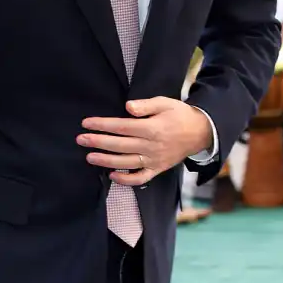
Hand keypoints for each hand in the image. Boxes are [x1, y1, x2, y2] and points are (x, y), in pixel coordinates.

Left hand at [77, 97, 212, 186]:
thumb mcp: (165, 103)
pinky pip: (140, 178)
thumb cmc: (179, 115)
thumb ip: (145, 105)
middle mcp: (151, 146)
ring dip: (106, 161)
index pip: (121, 127)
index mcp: (152, 128)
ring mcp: (154, 160)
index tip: (87, 123)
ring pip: (126, 163)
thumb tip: (127, 107)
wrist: (201, 132)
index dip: (102, 125)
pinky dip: (126, 179)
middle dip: (98, 142)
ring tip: (89, 157)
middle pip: (119, 145)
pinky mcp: (157, 169)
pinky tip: (112, 175)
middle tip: (81, 139)